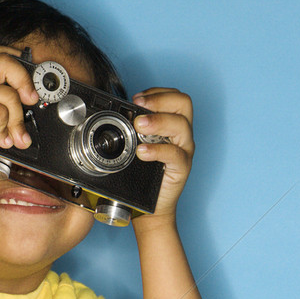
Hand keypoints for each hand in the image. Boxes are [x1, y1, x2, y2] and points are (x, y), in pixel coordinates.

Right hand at [0, 46, 38, 181]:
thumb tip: (23, 96)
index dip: (17, 60)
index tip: (28, 79)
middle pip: (6, 61)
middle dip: (25, 81)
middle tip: (30, 100)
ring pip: (9, 93)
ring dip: (18, 119)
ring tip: (15, 136)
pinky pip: (1, 113)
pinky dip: (5, 130)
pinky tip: (0, 140)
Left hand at [131, 88, 194, 220]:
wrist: (151, 206)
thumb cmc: (144, 174)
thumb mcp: (137, 145)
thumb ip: (133, 129)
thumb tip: (115, 114)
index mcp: (173, 124)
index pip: (175, 96)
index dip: (156, 92)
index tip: (137, 99)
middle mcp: (182, 134)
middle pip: (184, 103)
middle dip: (159, 100)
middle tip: (138, 107)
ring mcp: (184, 149)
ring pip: (181, 124)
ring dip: (157, 121)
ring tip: (138, 126)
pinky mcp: (182, 167)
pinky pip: (175, 154)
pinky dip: (157, 150)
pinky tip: (142, 151)